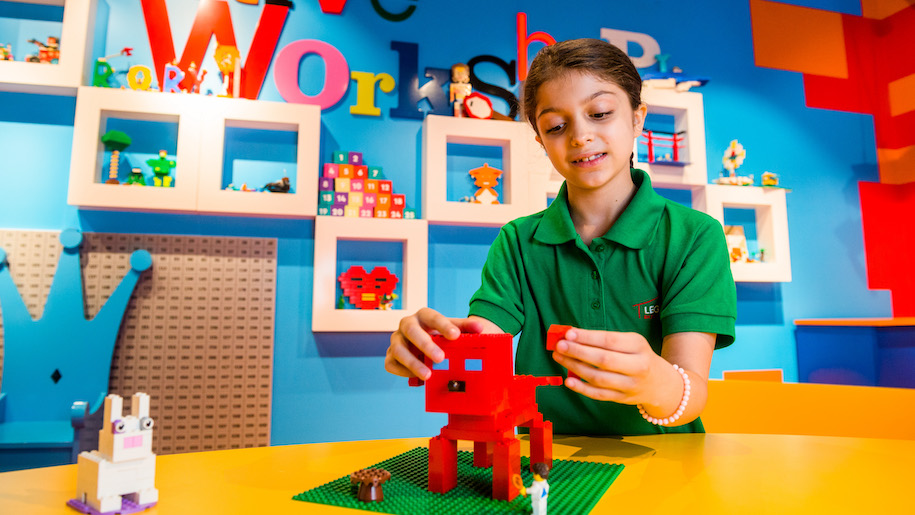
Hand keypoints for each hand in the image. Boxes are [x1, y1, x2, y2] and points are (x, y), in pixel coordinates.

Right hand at [385, 308, 485, 380]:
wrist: (426, 344)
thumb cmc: (440, 336)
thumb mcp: (453, 330)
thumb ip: (465, 328)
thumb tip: (480, 329)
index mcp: (423, 316)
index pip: (432, 317)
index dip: (443, 326)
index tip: (455, 336)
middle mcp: (407, 325)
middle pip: (412, 331)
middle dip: (425, 345)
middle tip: (440, 358)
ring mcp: (396, 340)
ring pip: (398, 350)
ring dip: (413, 363)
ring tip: (428, 375)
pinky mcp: (391, 356)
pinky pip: (391, 364)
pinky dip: (403, 371)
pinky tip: (417, 378)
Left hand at [550, 327, 677, 407]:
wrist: (660, 383)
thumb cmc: (638, 356)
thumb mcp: (630, 342)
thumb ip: (604, 339)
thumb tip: (572, 335)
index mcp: (638, 346)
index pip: (609, 340)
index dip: (587, 337)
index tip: (568, 333)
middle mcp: (637, 366)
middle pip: (604, 360)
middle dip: (578, 352)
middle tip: (560, 346)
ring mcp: (630, 385)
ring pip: (599, 378)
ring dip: (576, 368)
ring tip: (560, 358)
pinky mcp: (623, 398)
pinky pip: (599, 394)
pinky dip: (582, 388)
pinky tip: (568, 380)